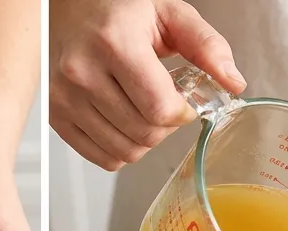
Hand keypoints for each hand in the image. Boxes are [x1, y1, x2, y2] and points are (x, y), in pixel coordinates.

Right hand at [50, 0, 244, 170]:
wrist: (68, 6)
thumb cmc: (117, 8)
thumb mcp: (168, 12)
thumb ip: (206, 45)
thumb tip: (232, 82)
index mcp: (114, 42)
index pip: (159, 108)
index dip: (182, 113)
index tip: (184, 101)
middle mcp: (82, 71)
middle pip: (143, 134)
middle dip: (165, 127)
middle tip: (164, 104)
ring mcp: (64, 97)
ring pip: (124, 152)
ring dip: (145, 141)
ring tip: (142, 111)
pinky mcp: (56, 116)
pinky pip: (101, 158)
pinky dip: (121, 150)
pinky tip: (124, 123)